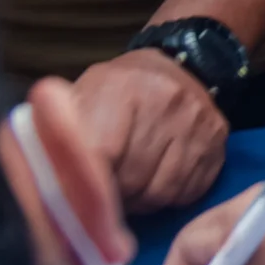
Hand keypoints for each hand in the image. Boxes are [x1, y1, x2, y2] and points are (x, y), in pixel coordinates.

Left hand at [73, 47, 228, 213]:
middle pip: (132, 179)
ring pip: (161, 192)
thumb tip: (45, 174)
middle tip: (106, 192)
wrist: (181, 64)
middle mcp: (165, 102)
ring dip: (142, 200)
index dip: (87, 184)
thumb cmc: (119, 89)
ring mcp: (197, 123)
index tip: (79, 197)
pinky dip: (170, 197)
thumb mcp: (85, 95)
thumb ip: (62, 130)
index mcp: (120, 89)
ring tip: (132, 187)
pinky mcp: (218, 141)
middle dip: (114, 195)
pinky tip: (159, 180)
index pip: (99, 155)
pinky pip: (190, 191)